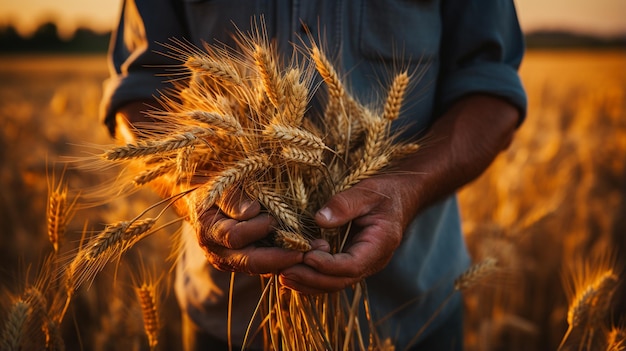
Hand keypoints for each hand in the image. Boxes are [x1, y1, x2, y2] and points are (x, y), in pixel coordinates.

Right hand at [193, 188, 304, 274]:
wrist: (208, 203)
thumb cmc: (216, 188)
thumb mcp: (219, 186)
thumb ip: (232, 198)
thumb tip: (251, 211)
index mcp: (209, 232)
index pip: (235, 236)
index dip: (256, 229)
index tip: (275, 220)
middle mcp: (219, 254)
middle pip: (251, 261)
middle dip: (280, 256)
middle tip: (306, 249)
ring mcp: (234, 263)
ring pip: (263, 268)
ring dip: (289, 261)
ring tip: (315, 251)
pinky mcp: (248, 264)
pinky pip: (269, 267)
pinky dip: (287, 261)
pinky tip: (308, 253)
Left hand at [279, 175, 413, 293]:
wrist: (401, 196)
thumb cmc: (385, 191)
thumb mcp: (367, 191)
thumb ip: (345, 204)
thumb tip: (320, 219)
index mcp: (380, 245)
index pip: (352, 265)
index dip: (327, 264)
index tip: (305, 255)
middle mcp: (372, 261)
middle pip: (340, 281)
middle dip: (310, 279)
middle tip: (283, 271)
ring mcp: (362, 265)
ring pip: (333, 284)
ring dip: (307, 282)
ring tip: (281, 275)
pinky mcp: (350, 262)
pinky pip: (331, 277)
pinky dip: (311, 278)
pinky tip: (291, 272)